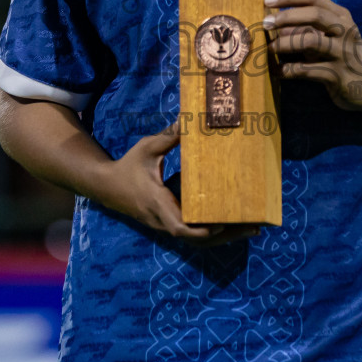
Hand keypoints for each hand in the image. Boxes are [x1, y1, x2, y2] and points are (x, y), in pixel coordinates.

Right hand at [97, 119, 259, 246]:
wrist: (107, 187)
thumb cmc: (128, 166)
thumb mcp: (146, 148)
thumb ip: (168, 137)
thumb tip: (189, 120)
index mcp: (157, 203)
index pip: (178, 227)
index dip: (200, 230)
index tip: (220, 225)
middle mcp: (163, 219)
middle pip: (196, 239)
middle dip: (225, 236)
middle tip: (254, 227)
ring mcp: (166, 224)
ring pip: (197, 240)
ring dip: (225, 238)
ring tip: (253, 228)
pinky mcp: (170, 223)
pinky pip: (194, 233)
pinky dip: (215, 232)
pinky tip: (235, 224)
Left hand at [264, 0, 361, 111]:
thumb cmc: (343, 57)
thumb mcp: (330, 37)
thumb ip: (308, 27)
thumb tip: (275, 21)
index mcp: (341, 16)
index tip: (267, 0)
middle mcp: (344, 30)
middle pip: (314, 14)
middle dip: (286, 16)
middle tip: (265, 23)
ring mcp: (342, 53)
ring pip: (310, 41)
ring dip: (284, 43)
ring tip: (269, 48)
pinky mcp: (337, 75)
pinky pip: (306, 70)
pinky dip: (287, 70)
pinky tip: (276, 70)